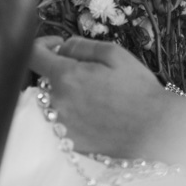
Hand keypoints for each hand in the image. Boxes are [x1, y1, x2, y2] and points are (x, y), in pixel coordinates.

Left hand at [30, 35, 173, 158]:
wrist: (153, 129)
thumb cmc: (137, 88)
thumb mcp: (114, 54)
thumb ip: (81, 45)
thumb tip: (61, 47)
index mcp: (66, 77)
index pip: (33, 55)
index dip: (42, 44)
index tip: (57, 44)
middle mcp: (57, 102)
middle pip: (43, 79)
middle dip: (59, 69)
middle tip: (88, 71)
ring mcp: (61, 125)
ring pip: (52, 100)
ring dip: (65, 91)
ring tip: (94, 93)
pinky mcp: (69, 141)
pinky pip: (61, 120)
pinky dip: (72, 112)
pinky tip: (95, 112)